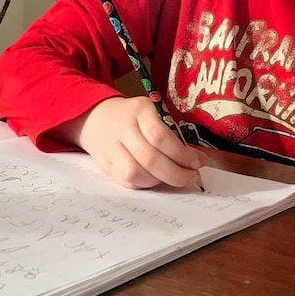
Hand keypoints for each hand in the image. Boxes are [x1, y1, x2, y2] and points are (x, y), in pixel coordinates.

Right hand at [52, 96, 207, 188]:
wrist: (95, 117)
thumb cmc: (134, 117)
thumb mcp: (152, 113)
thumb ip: (173, 133)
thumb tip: (199, 159)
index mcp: (139, 110)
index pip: (161, 136)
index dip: (182, 154)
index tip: (197, 162)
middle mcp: (123, 128)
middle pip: (150, 158)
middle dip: (176, 173)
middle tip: (192, 177)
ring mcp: (112, 148)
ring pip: (136, 173)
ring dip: (160, 181)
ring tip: (175, 178)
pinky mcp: (105, 164)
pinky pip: (127, 181)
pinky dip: (146, 185)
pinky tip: (157, 180)